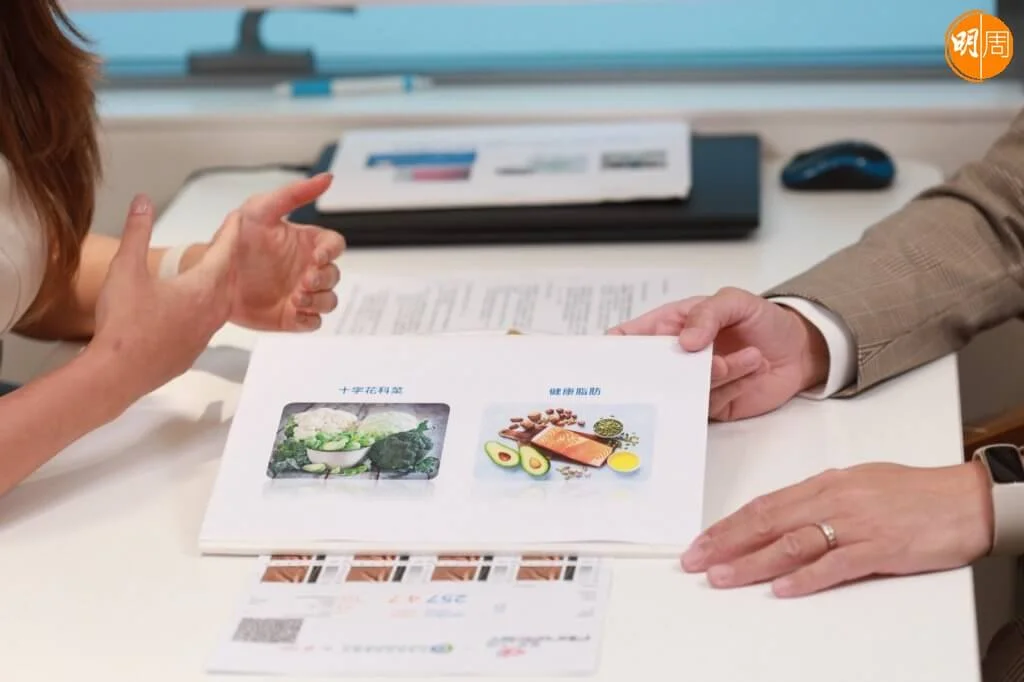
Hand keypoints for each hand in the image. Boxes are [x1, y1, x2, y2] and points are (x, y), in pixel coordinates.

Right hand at [92, 194, 238, 394]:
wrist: (118, 373)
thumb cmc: (123, 323)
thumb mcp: (126, 268)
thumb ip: (137, 232)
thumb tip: (143, 202)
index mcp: (201, 288)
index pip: (224, 252)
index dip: (230, 232)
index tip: (236, 218)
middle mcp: (211, 312)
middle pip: (229, 276)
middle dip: (228, 255)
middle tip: (226, 240)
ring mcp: (205, 335)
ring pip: (223, 301)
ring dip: (222, 282)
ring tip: (216, 270)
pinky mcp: (193, 351)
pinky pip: (210, 323)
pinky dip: (210, 307)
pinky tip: (198, 307)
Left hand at [223, 173, 345, 331]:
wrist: (211, 278)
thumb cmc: (234, 240)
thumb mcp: (260, 209)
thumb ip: (295, 194)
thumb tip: (327, 178)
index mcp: (306, 244)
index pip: (335, 246)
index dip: (331, 252)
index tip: (317, 257)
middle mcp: (307, 269)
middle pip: (334, 275)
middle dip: (323, 279)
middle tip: (303, 281)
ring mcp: (301, 293)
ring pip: (329, 300)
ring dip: (318, 300)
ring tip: (295, 298)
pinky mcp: (291, 316)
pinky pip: (313, 322)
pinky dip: (309, 319)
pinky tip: (294, 311)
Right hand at [608, 287, 830, 420]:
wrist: (799, 350)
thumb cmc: (763, 319)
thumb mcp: (735, 301)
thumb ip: (708, 314)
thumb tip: (686, 341)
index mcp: (669, 326)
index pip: (629, 337)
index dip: (614, 349)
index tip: (611, 357)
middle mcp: (675, 357)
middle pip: (649, 372)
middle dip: (665, 372)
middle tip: (695, 364)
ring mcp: (692, 383)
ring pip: (685, 389)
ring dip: (719, 373)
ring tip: (750, 356)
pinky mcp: (712, 405)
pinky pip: (710, 403)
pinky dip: (733, 386)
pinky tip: (753, 366)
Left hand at [680, 461, 993, 596]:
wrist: (962, 499)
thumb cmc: (913, 491)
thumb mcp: (856, 484)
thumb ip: (819, 499)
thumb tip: (785, 512)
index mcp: (824, 485)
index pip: (763, 505)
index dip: (728, 525)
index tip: (702, 540)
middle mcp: (833, 501)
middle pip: (768, 522)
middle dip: (726, 542)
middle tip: (697, 560)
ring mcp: (855, 525)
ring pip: (792, 543)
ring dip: (753, 562)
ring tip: (724, 576)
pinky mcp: (879, 549)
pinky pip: (836, 564)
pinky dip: (806, 578)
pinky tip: (783, 588)